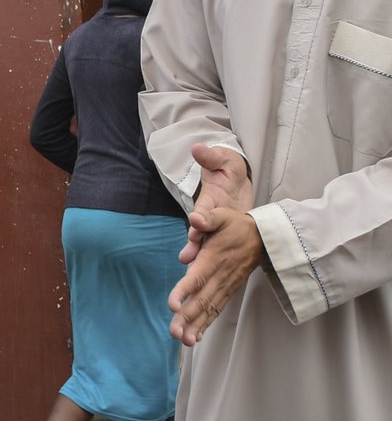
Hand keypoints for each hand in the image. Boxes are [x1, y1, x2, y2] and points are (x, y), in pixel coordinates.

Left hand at [169, 205, 264, 345]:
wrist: (264, 237)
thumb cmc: (236, 226)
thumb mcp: (222, 215)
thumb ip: (207, 218)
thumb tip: (194, 219)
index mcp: (214, 259)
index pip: (197, 278)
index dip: (183, 291)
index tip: (172, 306)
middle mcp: (219, 277)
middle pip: (201, 300)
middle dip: (187, 318)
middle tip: (174, 333)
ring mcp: (225, 286)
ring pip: (209, 309)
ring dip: (196, 326)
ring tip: (183, 341)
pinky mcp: (228, 291)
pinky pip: (216, 310)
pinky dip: (206, 324)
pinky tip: (195, 337)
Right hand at [181, 144, 252, 263]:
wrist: (232, 179)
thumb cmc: (227, 168)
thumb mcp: (222, 159)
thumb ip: (211, 156)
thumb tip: (198, 148)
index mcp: (210, 200)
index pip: (202, 211)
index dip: (199, 219)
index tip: (195, 225)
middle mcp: (209, 216)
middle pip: (200, 232)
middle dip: (194, 244)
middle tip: (187, 257)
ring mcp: (216, 226)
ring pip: (207, 244)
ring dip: (201, 255)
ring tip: (194, 267)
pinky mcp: (223, 233)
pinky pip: (218, 247)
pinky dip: (213, 260)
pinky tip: (214, 272)